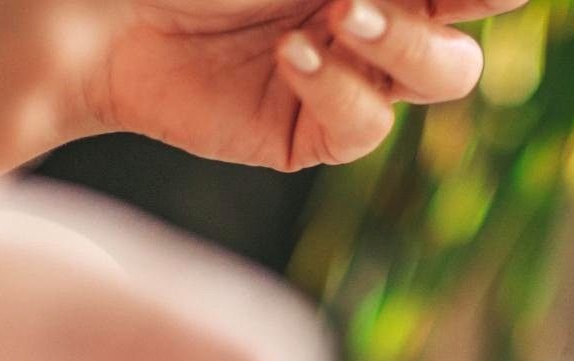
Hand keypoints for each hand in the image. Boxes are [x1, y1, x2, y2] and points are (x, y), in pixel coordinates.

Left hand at [85, 0, 517, 169]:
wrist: (100, 9)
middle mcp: (381, 17)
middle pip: (473, 29)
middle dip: (450, 10)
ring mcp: (351, 77)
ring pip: (441, 79)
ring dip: (402, 42)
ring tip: (337, 16)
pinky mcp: (308, 136)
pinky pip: (364, 126)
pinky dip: (338, 87)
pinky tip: (289, 57)